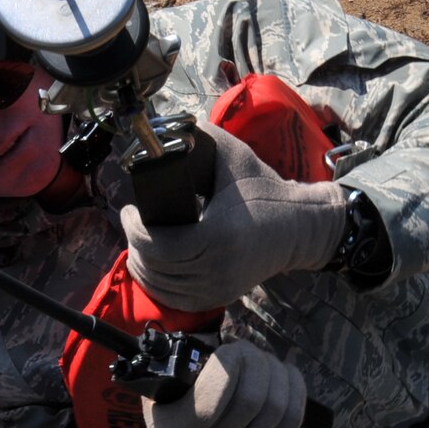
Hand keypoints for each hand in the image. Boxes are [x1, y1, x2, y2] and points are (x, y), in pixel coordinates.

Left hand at [122, 123, 345, 310]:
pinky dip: (158, 286)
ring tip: (139, 243)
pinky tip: (152, 268)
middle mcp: (217, 267)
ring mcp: (220, 287)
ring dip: (142, 266)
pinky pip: (177, 300)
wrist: (299, 227)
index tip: (129, 212)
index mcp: (218, 235)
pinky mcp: (221, 296)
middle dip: (134, 245)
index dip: (135, 231)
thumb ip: (203, 138)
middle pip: (156, 267)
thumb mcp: (236, 158)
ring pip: (162, 287)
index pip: (160, 246)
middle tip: (132, 224)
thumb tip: (169, 127)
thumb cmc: (266, 190)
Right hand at [145, 341, 305, 427]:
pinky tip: (287, 373)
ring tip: (266, 361)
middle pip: (252, 398)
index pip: (215, 392)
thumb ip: (172, 371)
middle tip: (248, 352)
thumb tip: (206, 336)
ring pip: (276, 407)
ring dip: (276, 373)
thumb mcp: (156, 403)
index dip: (230, 362)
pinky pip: (292, 421)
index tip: (228, 351)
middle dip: (257, 363)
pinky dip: (295, 390)